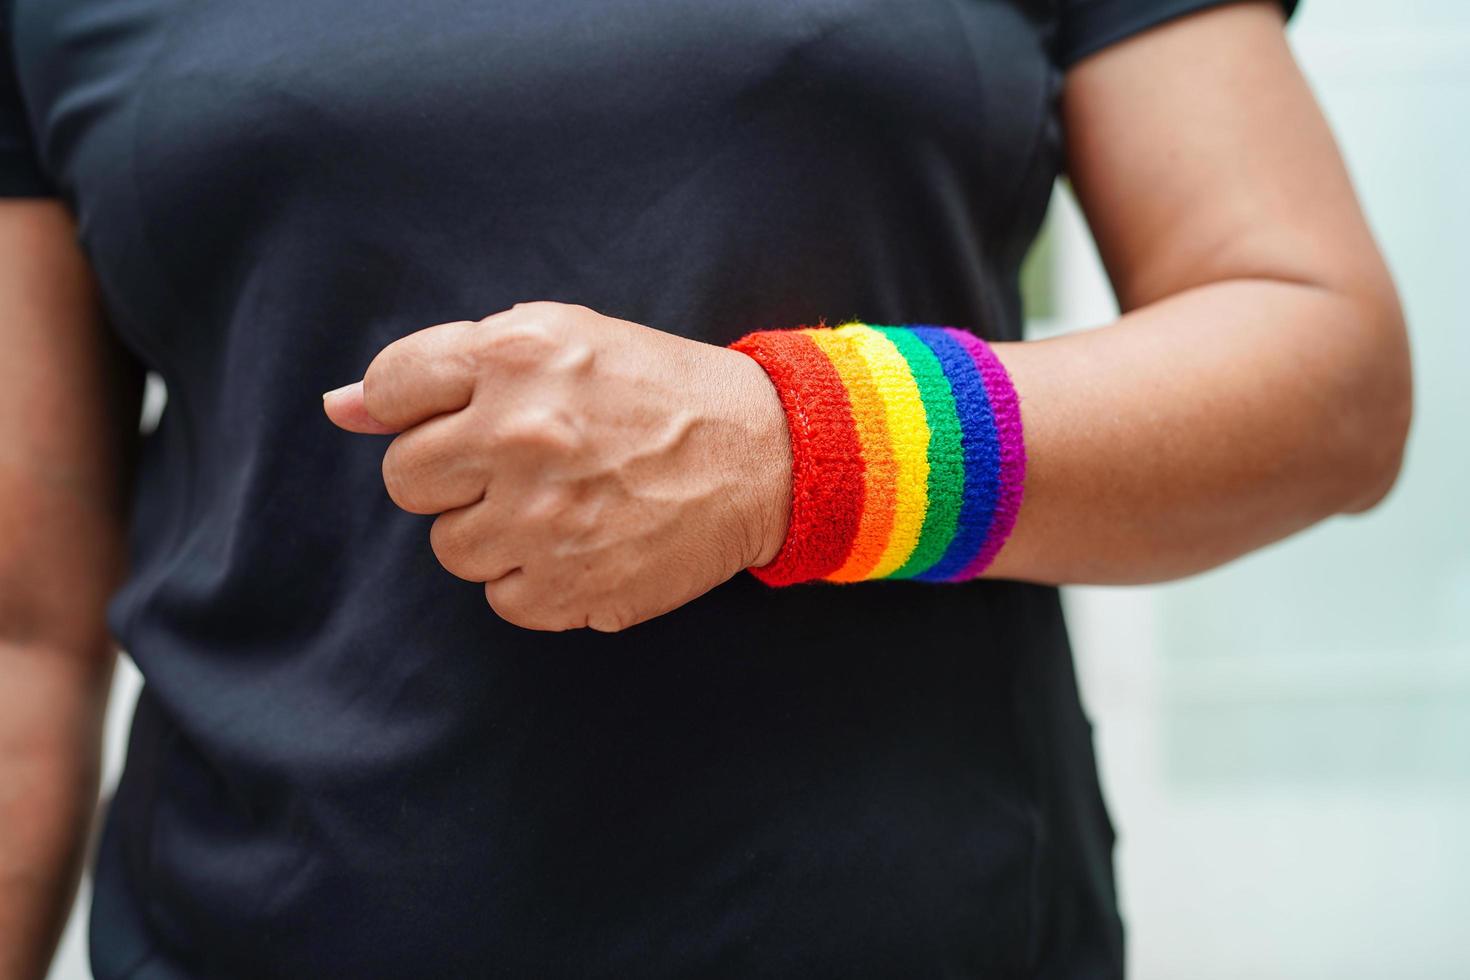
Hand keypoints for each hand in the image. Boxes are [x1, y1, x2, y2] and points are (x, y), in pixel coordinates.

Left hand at [322, 301, 791, 631]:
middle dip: (450, 474)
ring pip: (449, 548)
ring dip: (492, 531)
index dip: (413, 409)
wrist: (760, 455)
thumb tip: (339, 406)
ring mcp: (545, 519)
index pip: (391, 391)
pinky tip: (582, 543)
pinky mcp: (571, 585)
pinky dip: (533, 578)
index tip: (455, 419)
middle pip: (405, 479)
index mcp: (514, 357)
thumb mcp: (560, 338)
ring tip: (559, 504)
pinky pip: (500, 598)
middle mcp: (521, 434)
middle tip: (516, 464)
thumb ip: (447, 365)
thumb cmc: (654, 389)